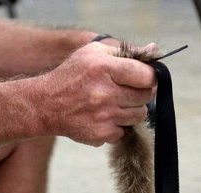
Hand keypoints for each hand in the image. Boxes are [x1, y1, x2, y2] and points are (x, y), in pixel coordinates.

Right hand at [37, 42, 155, 145]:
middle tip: (126, 91)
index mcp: (104, 68)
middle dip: (140, 93)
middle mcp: (104, 94)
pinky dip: (118, 126)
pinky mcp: (101, 134)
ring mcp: (103, 117)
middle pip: (145, 97)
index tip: (144, 78)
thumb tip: (154, 50)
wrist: (46, 105)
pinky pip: (124, 131)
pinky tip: (104, 117)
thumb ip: (125, 52)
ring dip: (131, 110)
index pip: (146, 76)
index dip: (150, 77)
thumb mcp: (93, 53)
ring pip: (138, 115)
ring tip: (115, 103)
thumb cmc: (72, 75)